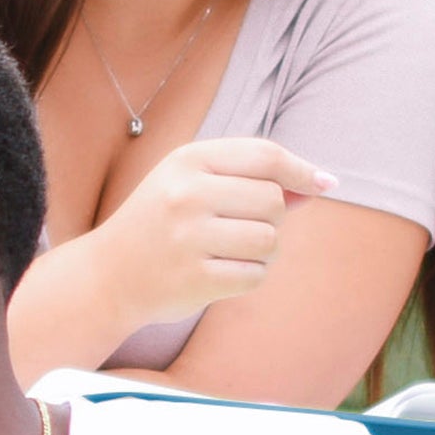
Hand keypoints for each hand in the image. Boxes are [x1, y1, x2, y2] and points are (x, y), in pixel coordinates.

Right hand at [71, 136, 332, 339]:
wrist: (107, 276)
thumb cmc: (159, 224)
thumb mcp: (192, 185)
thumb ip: (248, 179)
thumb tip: (316, 184)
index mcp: (187, 161)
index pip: (264, 156)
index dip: (302, 169)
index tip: (326, 183)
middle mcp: (186, 194)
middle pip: (274, 200)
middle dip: (273, 218)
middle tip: (243, 229)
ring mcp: (189, 238)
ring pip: (270, 240)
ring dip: (264, 252)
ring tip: (232, 253)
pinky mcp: (195, 279)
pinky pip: (255, 276)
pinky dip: (249, 277)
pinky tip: (222, 274)